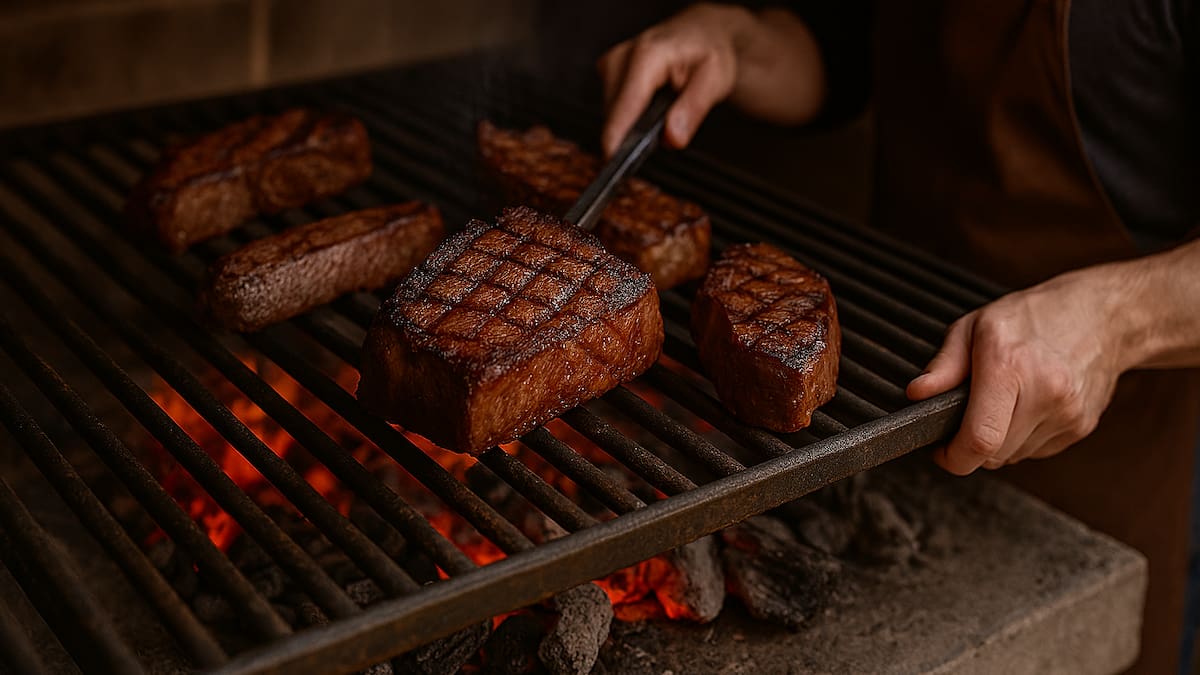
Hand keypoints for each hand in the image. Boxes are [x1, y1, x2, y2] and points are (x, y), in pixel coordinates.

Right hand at [598, 4, 745, 155]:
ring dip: (633, 123)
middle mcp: (622, 57)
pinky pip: (613, 106)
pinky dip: (630, 114)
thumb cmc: (709, 52)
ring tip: (663, 111)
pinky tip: (650, 106)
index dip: (618, 138)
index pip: (625, 106)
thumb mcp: (715, 80)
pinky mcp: (608, 71)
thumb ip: (693, 109)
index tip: (615, 162)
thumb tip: (672, 137)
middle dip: (637, 132)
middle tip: (669, 128)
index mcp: (648, 56)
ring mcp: (611, 63)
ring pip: (612, 113)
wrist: (702, 33)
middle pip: (615, 114)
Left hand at [906, 267, 1131, 474]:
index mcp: (1010, 367)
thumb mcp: (974, 326)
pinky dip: (1023, 436)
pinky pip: (1036, 450)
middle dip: (972, 445)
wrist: (1103, 315)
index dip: (954, 457)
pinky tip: (1029, 404)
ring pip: (1014, 456)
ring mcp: (1068, 414)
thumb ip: (943, 366)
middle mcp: (1045, 393)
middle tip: (968, 416)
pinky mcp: (1082, 427)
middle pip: (994, 455)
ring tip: (1004, 400)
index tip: (942, 451)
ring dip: (999, 440)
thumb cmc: (1033, 316)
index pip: (980, 438)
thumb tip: (917, 394)